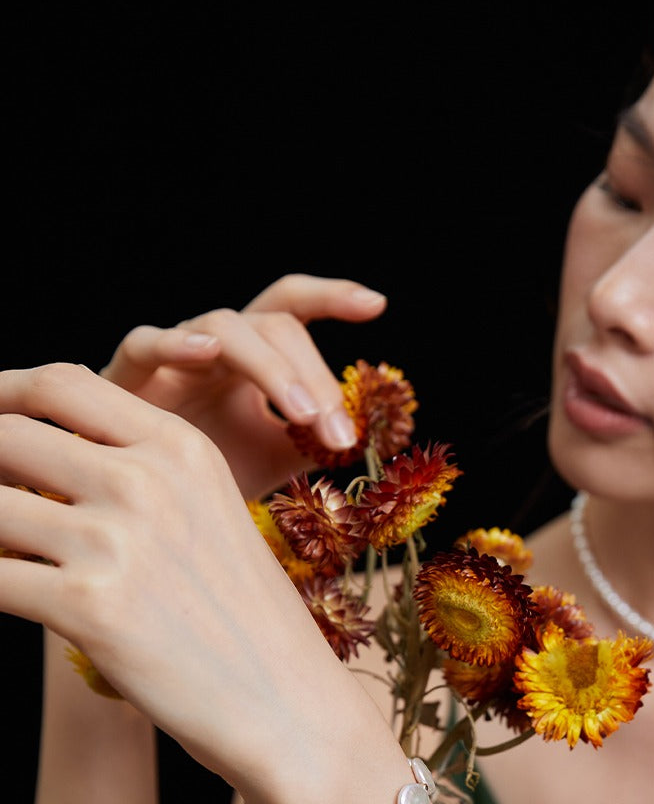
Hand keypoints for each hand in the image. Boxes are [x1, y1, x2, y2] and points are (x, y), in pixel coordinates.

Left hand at [0, 365, 358, 789]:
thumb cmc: (247, 627)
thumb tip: (31, 462)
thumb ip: (137, 481)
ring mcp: (116, 542)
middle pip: (9, 434)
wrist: (291, 709)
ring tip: (2, 555)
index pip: (63, 384)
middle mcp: (147, 482)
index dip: (3, 396)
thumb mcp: (211, 522)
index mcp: (182, 450)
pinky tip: (4, 598)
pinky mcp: (88, 608)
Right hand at [101, 274, 386, 500]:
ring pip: (225, 326)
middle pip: (274, 325)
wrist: (148, 505)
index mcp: (254, 355)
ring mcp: (173, 353)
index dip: (332, 298)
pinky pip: (146, 342)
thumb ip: (318, 442)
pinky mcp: (126, 373)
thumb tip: (373, 436)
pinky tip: (207, 354)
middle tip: (340, 430)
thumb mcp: (278, 458)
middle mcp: (217, 344)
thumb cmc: (212, 469)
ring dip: (272, 369)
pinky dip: (175, 342)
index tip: (376, 304)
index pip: (293, 310)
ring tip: (302, 413)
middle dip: (315, 374)